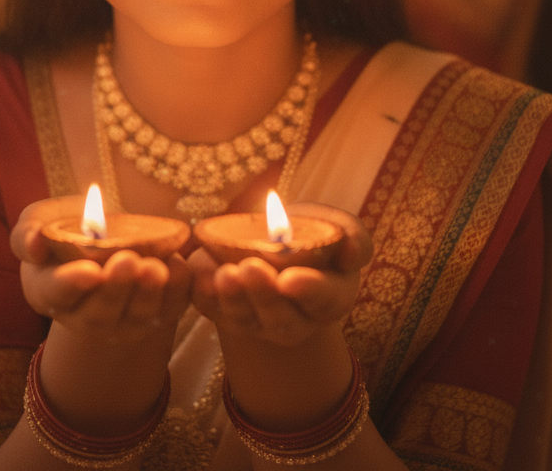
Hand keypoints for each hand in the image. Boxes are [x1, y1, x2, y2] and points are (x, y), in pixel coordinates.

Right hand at [10, 195, 191, 341]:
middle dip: (116, 289)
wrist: (102, 237)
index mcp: (48, 293)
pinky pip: (169, 309)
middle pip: (99, 314)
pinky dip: (178, 291)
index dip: (72, 285)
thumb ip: (27, 234)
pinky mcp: (156, 313)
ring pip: (136, 317)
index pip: (56, 295)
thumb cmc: (63, 229)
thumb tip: (35, 245)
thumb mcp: (38, 222)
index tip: (89, 271)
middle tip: (127, 262)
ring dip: (148, 294)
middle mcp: (84, 317)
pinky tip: (179, 264)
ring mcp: (122, 321)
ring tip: (156, 269)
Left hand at [188, 202, 371, 347]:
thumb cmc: (314, 234)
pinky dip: (203, 294)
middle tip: (249, 269)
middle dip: (263, 296)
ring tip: (224, 273)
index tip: (290, 279)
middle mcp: (295, 321)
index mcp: (329, 299)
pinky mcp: (225, 313)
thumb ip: (354, 238)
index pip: (322, 300)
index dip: (307, 291)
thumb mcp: (340, 228)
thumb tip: (351, 251)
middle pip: (280, 320)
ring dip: (231, 298)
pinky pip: (211, 310)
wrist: (278, 242)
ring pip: (243, 319)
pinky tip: (198, 274)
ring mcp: (257, 322)